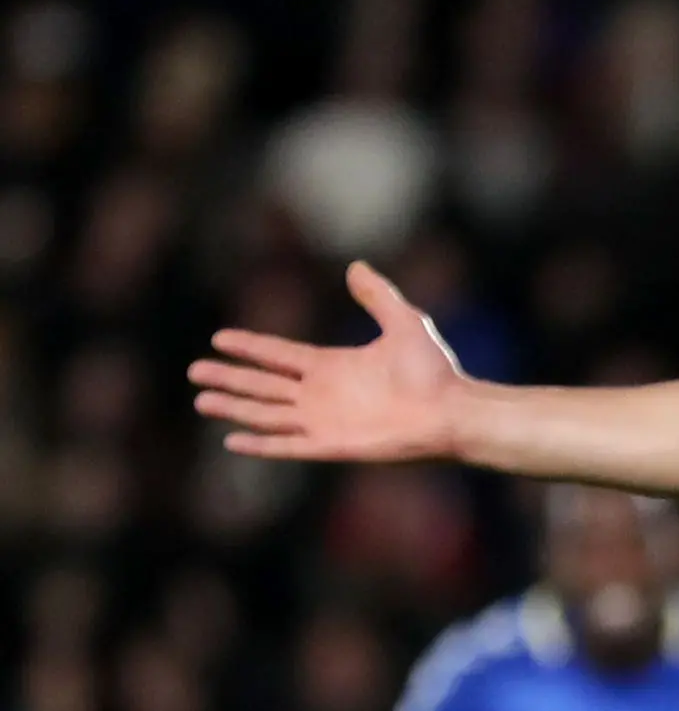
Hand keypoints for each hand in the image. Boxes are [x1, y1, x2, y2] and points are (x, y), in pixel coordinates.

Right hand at [190, 261, 470, 461]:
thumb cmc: (434, 372)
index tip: (218, 338)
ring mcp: (324, 421)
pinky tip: (231, 440)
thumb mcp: (405, 322)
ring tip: (202, 400)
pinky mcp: (332, 444)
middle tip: (194, 372)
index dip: (250, 348)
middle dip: (229, 378)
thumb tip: (356, 266)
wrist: (452, 410)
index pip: (279, 355)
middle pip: (263, 385)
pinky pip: (287, 445)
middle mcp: (322, 394)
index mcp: (332, 366)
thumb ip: (378, 296)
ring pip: (267, 414)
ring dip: (234, 408)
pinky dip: (261, 443)